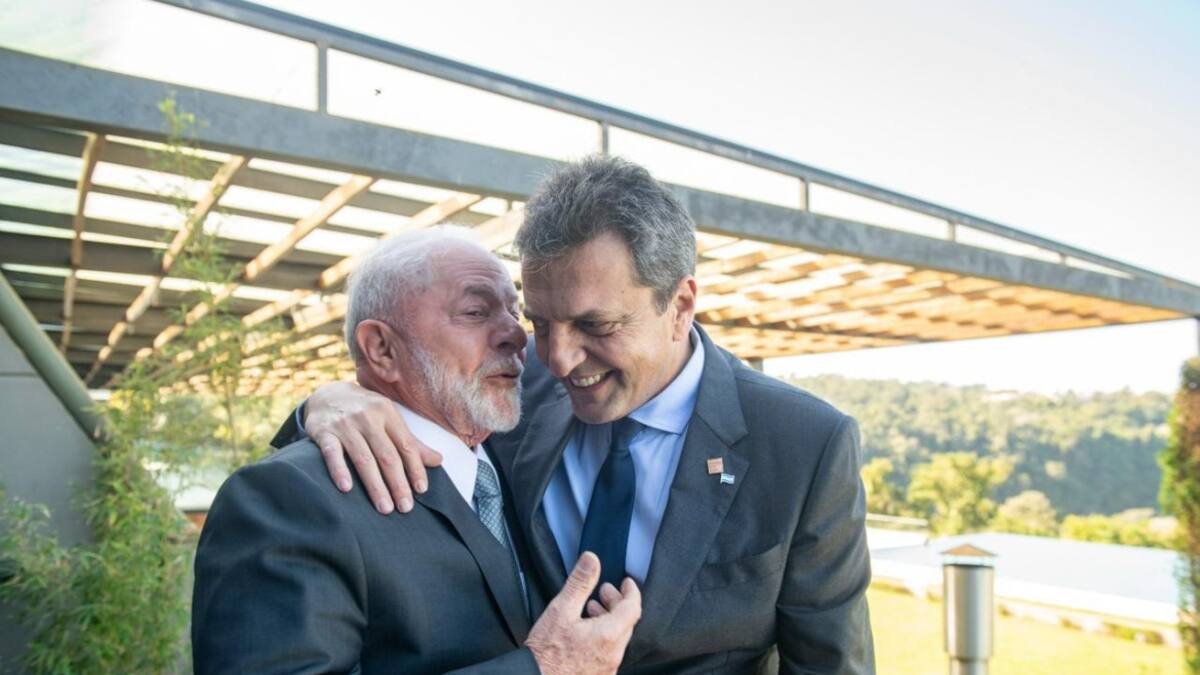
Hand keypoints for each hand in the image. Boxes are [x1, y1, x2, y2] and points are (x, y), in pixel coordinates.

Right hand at [306, 381, 441, 513]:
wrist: (326, 394)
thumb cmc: (365, 411)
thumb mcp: (389, 419)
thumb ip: (410, 442)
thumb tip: (438, 460)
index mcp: (388, 413)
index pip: (406, 445)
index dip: (415, 468)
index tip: (421, 490)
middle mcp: (368, 418)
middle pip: (387, 455)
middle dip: (398, 483)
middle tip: (405, 507)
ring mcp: (345, 425)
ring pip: (363, 458)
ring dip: (375, 485)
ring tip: (384, 508)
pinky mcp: (323, 432)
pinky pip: (331, 453)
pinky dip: (339, 470)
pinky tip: (346, 488)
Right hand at [526, 553, 640, 674]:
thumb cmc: (545, 652)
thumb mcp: (561, 609)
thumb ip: (580, 582)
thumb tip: (591, 560)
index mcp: (608, 635)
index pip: (633, 608)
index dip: (631, 592)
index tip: (627, 582)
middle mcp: (612, 654)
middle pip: (626, 623)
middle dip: (617, 603)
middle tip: (604, 591)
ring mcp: (607, 668)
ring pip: (617, 638)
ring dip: (609, 620)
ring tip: (592, 609)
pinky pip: (609, 652)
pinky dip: (603, 637)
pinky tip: (587, 633)